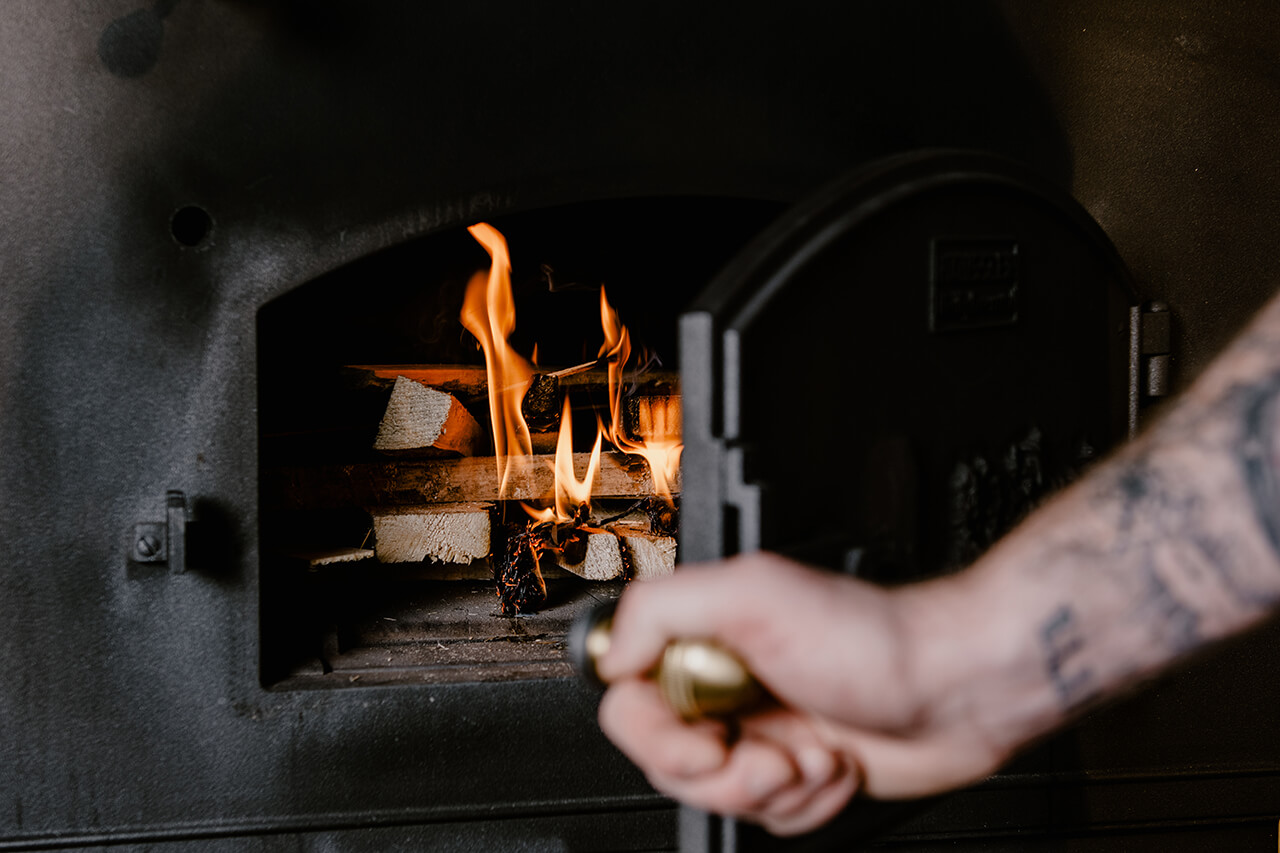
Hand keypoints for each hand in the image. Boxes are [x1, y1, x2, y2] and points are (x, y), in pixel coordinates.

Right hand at [596, 553, 1011, 835]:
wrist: (955, 689)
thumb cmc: (872, 638)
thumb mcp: (752, 594)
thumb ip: (661, 609)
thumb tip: (614, 655)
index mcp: (700, 639)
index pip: (626, 703)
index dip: (660, 735)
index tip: (710, 735)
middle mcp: (724, 685)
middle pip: (669, 762)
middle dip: (728, 772)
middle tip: (773, 753)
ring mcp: (760, 731)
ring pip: (719, 797)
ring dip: (775, 787)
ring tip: (816, 752)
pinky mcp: (796, 772)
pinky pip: (770, 816)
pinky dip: (808, 800)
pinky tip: (836, 764)